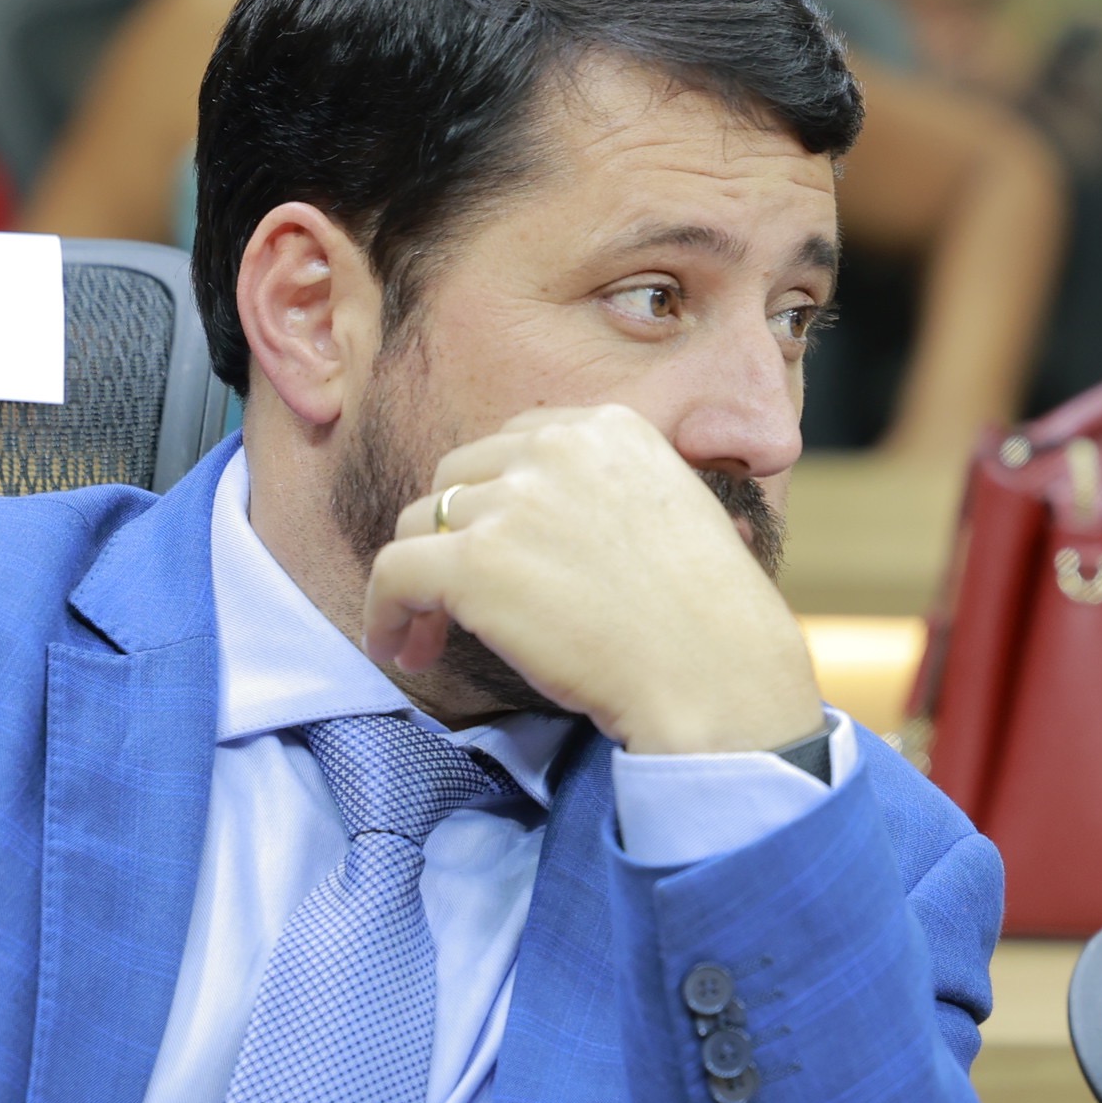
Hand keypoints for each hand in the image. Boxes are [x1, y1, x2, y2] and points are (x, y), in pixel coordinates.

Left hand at [362, 403, 823, 754]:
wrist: (716, 675)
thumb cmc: (706, 620)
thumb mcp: (672, 513)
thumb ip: (606, 492)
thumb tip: (542, 524)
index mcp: (609, 427)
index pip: (512, 443)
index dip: (494, 500)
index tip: (497, 552)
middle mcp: (557, 448)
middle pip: (458, 476)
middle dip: (453, 536)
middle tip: (462, 601)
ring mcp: (513, 501)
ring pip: (419, 523)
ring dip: (420, 580)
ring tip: (432, 637)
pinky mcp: (476, 562)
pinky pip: (393, 574)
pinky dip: (385, 614)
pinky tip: (403, 649)